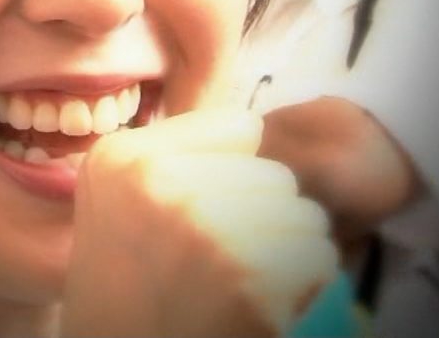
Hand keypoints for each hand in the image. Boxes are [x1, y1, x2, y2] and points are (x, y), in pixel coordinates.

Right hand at [60, 109, 338, 336]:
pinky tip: (253, 310)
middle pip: (277, 177)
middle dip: (262, 221)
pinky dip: (302, 290)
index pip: (243, 128)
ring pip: (306, 217)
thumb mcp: (119, 199)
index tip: (196, 221)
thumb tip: (258, 129)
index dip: (232, 178)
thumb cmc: (129, 287)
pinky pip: (319, 259)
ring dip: (285, 257)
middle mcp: (159, 185)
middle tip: (214, 268)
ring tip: (232, 289)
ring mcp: (204, 230)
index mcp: (124, 157)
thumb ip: (177, 155)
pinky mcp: (248, 280)